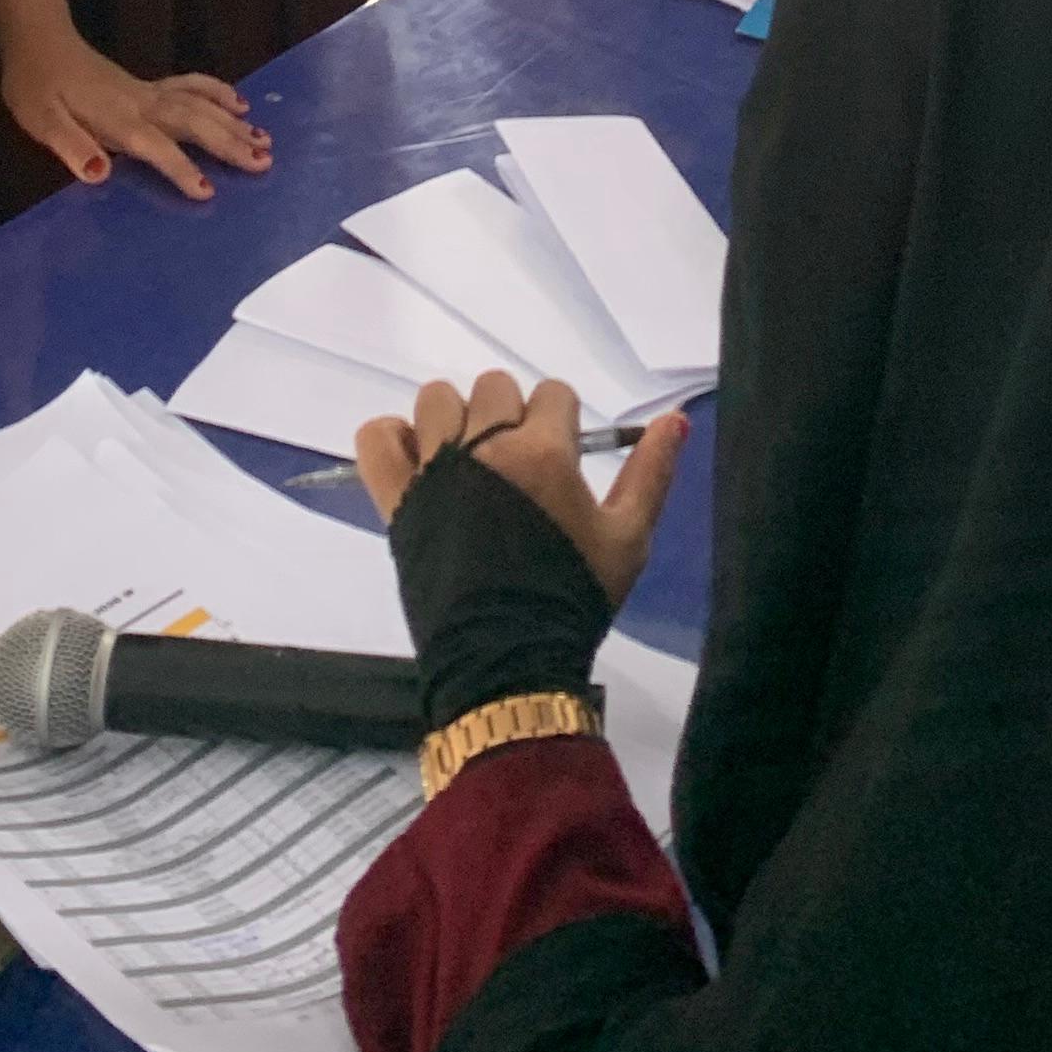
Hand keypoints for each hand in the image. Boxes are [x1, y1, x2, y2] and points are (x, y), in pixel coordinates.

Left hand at [0, 20, 268, 200]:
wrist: (39, 40)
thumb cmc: (35, 86)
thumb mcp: (41, 120)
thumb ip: (70, 146)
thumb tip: (101, 173)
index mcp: (117, 118)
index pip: (157, 147)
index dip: (181, 168)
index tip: (208, 192)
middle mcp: (142, 103)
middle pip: (193, 122)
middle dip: (229, 143)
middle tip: (264, 162)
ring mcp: (148, 91)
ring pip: (200, 105)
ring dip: (233, 123)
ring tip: (265, 140)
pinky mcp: (148, 85)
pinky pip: (192, 86)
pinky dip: (218, 92)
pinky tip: (238, 102)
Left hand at [357, 372, 688, 617]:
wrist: (508, 664)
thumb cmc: (572, 601)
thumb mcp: (628, 541)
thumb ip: (651, 474)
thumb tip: (675, 419)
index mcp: (545, 453)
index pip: (553, 393)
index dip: (560, 422)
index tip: (558, 460)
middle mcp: (487, 448)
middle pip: (494, 387)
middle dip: (509, 417)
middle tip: (515, 468)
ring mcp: (436, 471)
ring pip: (436, 400)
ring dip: (453, 421)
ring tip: (466, 464)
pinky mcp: (398, 500)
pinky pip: (376, 438)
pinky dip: (392, 441)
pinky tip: (418, 465)